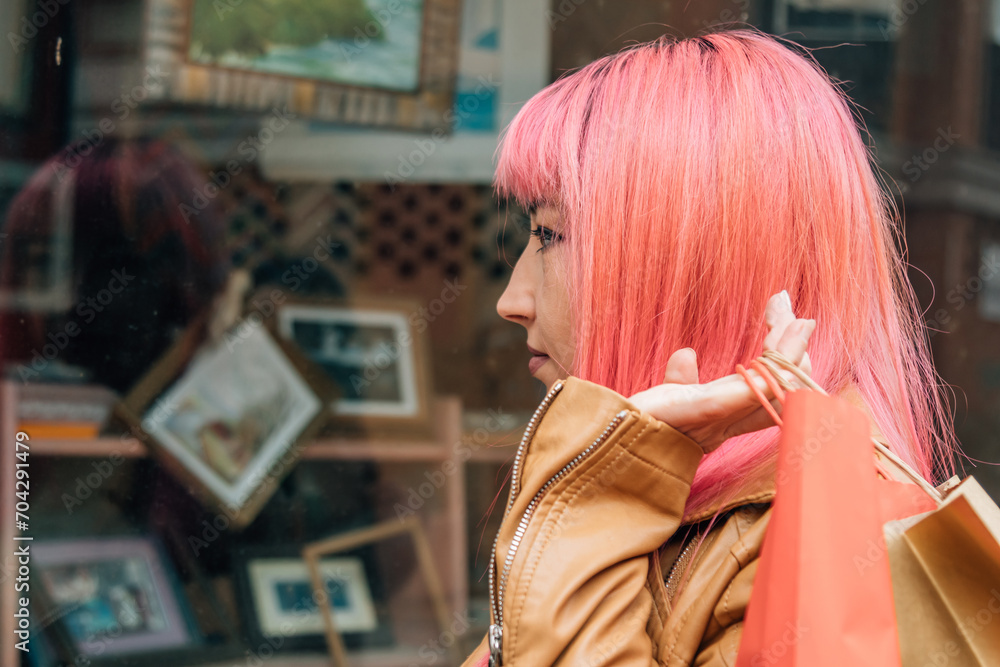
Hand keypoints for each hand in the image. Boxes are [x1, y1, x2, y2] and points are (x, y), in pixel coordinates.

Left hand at [627, 291, 814, 453]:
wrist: (606, 441)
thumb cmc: (633, 427)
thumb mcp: (665, 398)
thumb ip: (681, 379)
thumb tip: (686, 353)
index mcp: (722, 418)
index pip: (769, 390)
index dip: (783, 359)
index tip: (777, 316)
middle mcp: (730, 420)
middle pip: (786, 388)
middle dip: (795, 348)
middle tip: (783, 305)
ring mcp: (724, 416)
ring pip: (783, 383)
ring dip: (794, 345)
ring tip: (791, 313)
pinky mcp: (709, 408)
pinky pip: (764, 386)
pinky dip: (787, 354)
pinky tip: (794, 327)